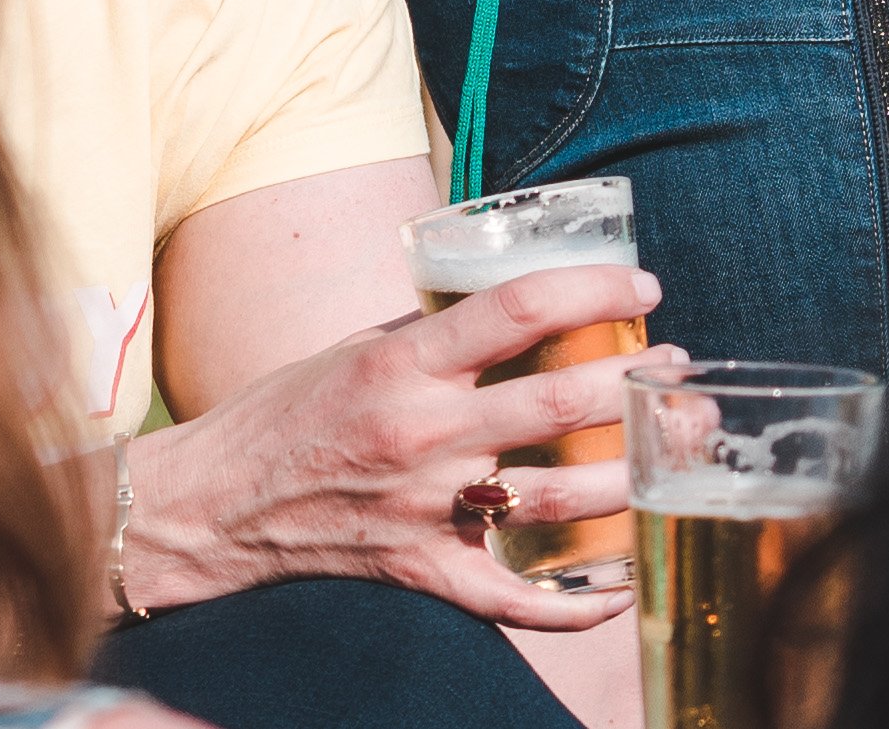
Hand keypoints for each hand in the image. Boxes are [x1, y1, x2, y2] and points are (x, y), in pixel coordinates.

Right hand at [119, 260, 668, 627]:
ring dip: (633, 475)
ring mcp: (425, 512)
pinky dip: (578, 603)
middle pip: (560, 404)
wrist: (210, 506)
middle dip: (637, 381)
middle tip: (678, 369)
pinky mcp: (421, 573)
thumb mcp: (357, 350)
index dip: (596, 289)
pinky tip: (624, 584)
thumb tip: (523, 311)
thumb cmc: (285, 415)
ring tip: (674, 450)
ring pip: (559, 501)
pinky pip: (515, 599)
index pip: (521, 310)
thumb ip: (437, 335)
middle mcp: (421, 435)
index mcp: (404, 364)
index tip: (644, 285)